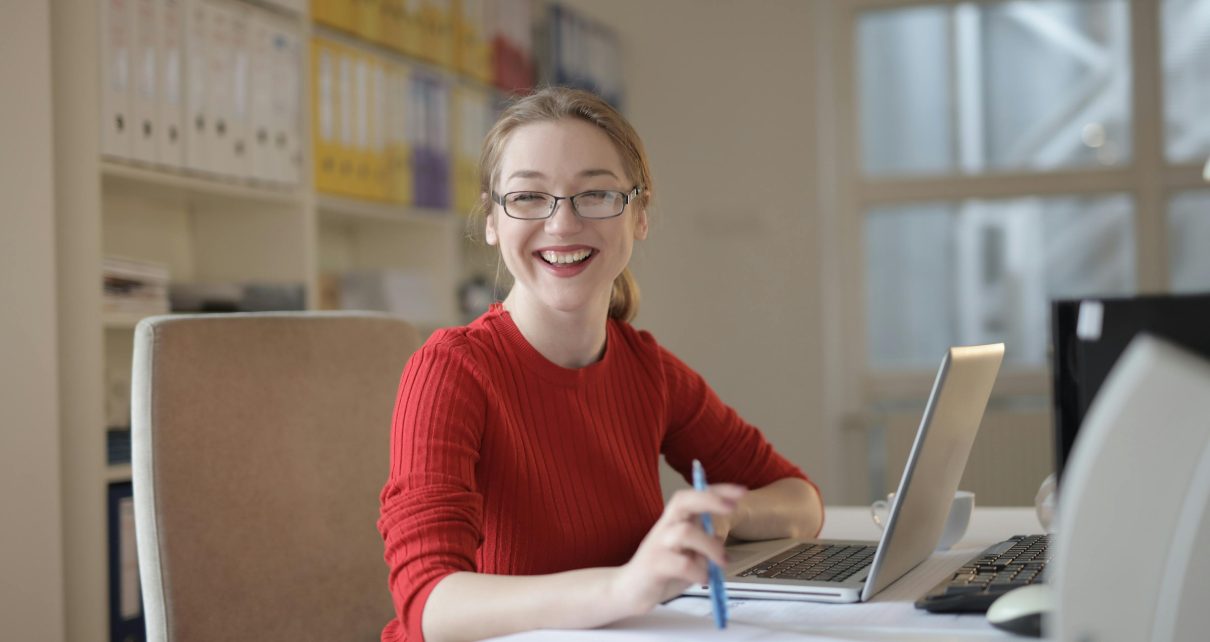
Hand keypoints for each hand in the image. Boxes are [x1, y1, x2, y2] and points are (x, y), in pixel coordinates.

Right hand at [609, 484, 746, 617]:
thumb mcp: (689, 554)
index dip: (717, 491)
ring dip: (710, 546)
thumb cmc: (663, 570)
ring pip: (685, 532)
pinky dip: (698, 571)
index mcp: (675, 520)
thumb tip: (721, 539)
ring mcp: (658, 544)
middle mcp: (665, 526)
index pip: (694, 495)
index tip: (741, 491)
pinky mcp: (654, 565)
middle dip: (709, 500)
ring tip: (721, 562)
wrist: (630, 590)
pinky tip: (703, 579)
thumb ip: (704, 544)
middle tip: (732, 508)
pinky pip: (681, 564)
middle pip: (683, 501)